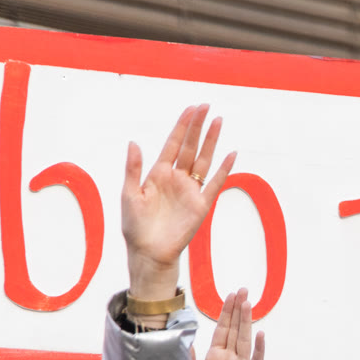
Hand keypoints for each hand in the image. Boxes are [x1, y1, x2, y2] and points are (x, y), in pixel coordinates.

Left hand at [121, 104, 235, 303]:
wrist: (149, 252)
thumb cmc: (135, 226)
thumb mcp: (129, 194)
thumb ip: (133, 168)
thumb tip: (134, 142)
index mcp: (158, 173)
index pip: (173, 144)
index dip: (182, 126)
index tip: (191, 109)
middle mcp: (177, 178)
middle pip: (190, 147)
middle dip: (198, 127)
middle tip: (206, 107)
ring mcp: (190, 190)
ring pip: (204, 160)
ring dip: (211, 141)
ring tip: (218, 122)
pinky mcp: (201, 205)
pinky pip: (215, 184)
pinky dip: (223, 170)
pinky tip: (230, 155)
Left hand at [194, 289, 264, 359]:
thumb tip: (179, 340)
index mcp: (217, 357)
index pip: (222, 329)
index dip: (226, 312)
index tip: (229, 296)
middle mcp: (231, 359)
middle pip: (235, 329)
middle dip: (238, 309)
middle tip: (242, 290)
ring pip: (244, 339)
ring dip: (247, 321)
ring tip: (248, 303)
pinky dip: (259, 348)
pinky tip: (261, 335)